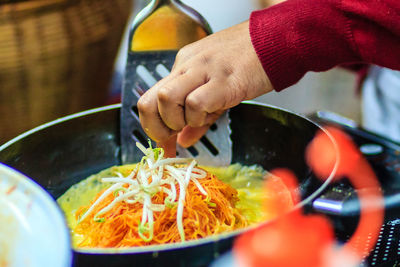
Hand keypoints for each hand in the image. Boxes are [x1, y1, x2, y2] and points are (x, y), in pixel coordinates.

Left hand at [138, 21, 272, 155]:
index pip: (149, 98)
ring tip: (200, 119)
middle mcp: (187, 66)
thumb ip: (196, 118)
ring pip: (167, 99)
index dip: (152, 126)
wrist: (274, 40)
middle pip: (150, 100)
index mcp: (182, 66)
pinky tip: (215, 111)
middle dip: (159, 127)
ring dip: (179, 121)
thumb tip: (182, 141)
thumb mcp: (214, 86)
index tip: (165, 142)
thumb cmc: (247, 60)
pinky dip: (200, 117)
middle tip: (177, 134)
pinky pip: (196, 103)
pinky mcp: (223, 81)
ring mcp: (203, 71)